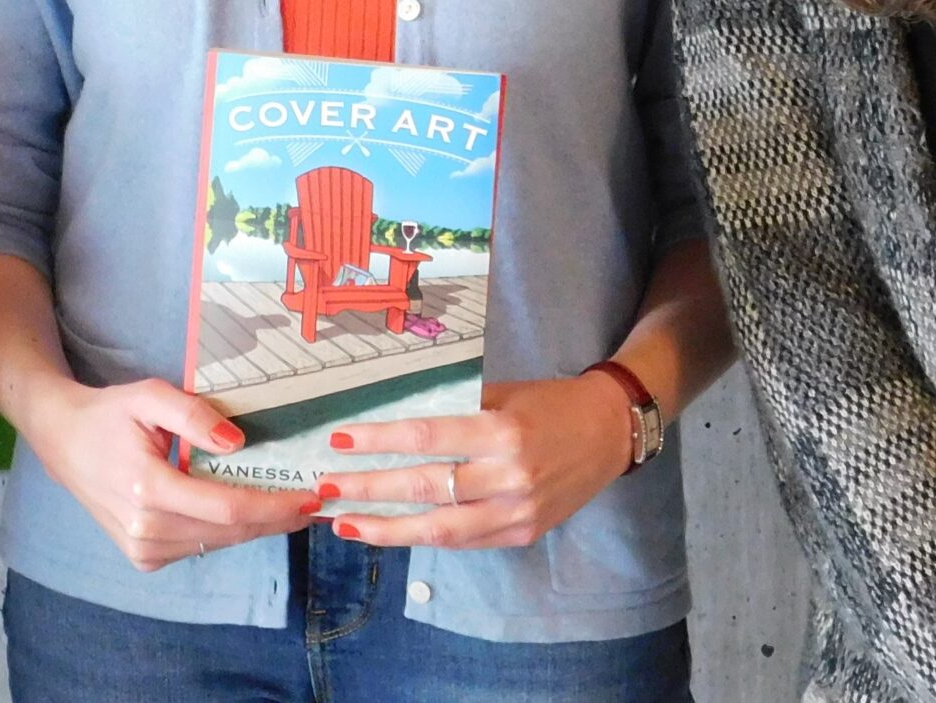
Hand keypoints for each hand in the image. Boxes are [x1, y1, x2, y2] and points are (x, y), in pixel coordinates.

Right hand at [24, 376, 319, 571]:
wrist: (64, 442)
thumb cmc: (110, 414)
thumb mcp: (149, 396)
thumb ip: (195, 416)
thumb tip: (239, 443)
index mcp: (147, 489)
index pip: (228, 508)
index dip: (274, 506)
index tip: (311, 497)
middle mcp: (145, 529)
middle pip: (230, 531)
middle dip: (277, 518)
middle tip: (314, 501)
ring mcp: (143, 550)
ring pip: (219, 542)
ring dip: (257, 526)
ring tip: (289, 505)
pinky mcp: (143, 558)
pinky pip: (200, 545)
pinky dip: (228, 530)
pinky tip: (247, 511)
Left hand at [317, 372, 631, 549]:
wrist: (610, 433)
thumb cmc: (550, 404)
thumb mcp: (504, 394)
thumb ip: (456, 411)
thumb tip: (394, 424)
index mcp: (502, 431)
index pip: (427, 438)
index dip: (380, 442)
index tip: (340, 441)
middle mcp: (508, 476)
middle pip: (424, 488)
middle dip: (369, 490)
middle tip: (325, 489)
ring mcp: (516, 512)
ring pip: (439, 529)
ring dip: (386, 529)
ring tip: (346, 524)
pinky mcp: (521, 534)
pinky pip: (463, 541)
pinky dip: (424, 537)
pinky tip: (392, 531)